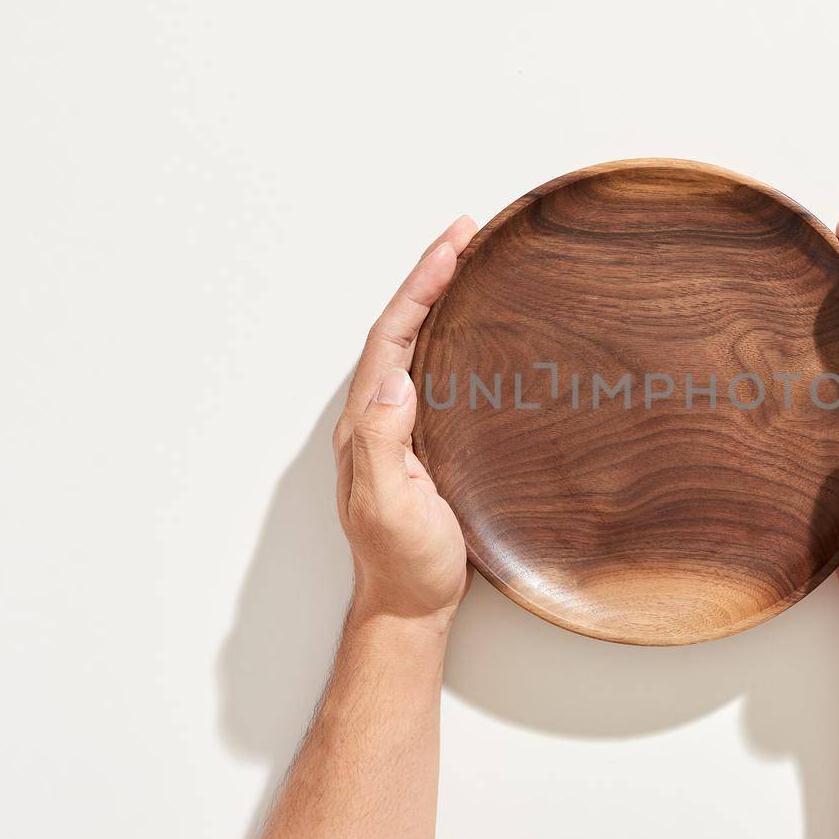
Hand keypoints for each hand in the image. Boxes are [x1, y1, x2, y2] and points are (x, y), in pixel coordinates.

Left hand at [331, 216, 478, 630]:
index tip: (454, 245)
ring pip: (415, 343)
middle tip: (467, 232)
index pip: (391, 336)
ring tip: (470, 260)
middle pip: (400, 326)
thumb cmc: (404, 563)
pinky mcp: (421, 440)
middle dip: (430, 274)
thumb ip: (383, 445)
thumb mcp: (389, 508)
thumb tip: (395, 379)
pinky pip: (432, 369)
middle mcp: (376, 416)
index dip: (420, 286)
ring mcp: (398, 427)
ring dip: (438, 297)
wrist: (408, 606)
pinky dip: (449, 333)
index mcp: (366, 424)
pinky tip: (472, 327)